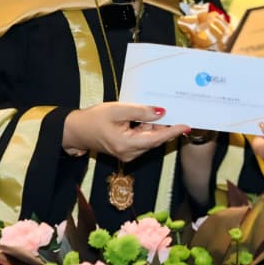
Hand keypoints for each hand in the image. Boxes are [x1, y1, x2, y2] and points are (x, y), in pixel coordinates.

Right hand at [62, 102, 187, 162]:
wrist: (77, 131)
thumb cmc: (95, 119)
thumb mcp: (118, 110)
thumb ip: (141, 112)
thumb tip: (161, 112)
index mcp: (127, 145)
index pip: (157, 138)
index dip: (173, 132)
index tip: (187, 126)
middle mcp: (130, 153)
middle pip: (155, 139)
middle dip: (166, 126)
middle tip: (178, 111)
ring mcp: (128, 154)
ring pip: (149, 139)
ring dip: (156, 127)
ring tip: (161, 111)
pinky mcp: (126, 151)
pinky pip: (143, 140)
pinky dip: (148, 130)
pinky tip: (148, 118)